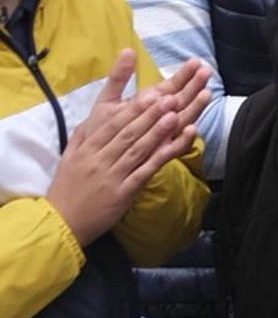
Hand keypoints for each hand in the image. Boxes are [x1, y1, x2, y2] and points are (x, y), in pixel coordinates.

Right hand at [47, 52, 209, 247]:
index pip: (112, 125)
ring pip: (137, 151)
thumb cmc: (66, 190)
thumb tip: (92, 118)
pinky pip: (144, 173)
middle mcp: (100, 160)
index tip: (150, 94)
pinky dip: (161, 159)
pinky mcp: (123, 194)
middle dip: (149, 115)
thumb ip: (82, 137)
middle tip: (169, 98)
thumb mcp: (68, 159)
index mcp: (87, 150)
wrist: (62, 223)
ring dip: (157, 132)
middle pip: (128, 134)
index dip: (133, 109)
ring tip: (175, 115)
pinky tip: (175, 147)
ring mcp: (113, 177)